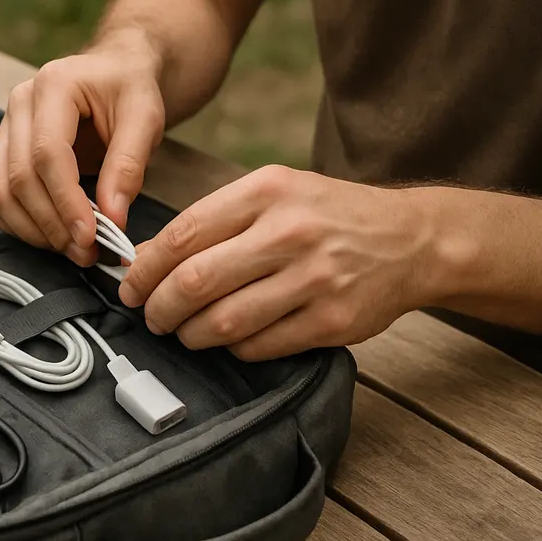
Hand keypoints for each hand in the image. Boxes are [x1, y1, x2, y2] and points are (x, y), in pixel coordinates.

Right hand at [0, 32, 165, 265]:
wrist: (115, 73)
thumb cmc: (131, 91)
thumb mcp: (145, 120)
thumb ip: (128, 167)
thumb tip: (113, 218)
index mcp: (54, 85)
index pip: (47, 153)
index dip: (66, 201)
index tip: (91, 236)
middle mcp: (19, 104)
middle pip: (19, 177)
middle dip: (52, 223)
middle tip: (86, 253)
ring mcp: (5, 128)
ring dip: (33, 230)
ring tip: (73, 250)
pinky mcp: (2, 152)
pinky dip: (19, 225)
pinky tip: (52, 237)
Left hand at [119, 165, 437, 360]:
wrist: (411, 240)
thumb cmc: (328, 215)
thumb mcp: (274, 193)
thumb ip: (214, 220)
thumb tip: (147, 258)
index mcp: (268, 191)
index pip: (184, 234)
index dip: (145, 268)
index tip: (130, 286)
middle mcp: (290, 232)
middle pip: (196, 282)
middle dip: (159, 308)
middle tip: (152, 316)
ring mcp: (315, 279)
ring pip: (224, 322)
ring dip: (191, 334)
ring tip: (185, 331)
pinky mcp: (332, 322)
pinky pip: (259, 347)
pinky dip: (232, 350)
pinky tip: (229, 340)